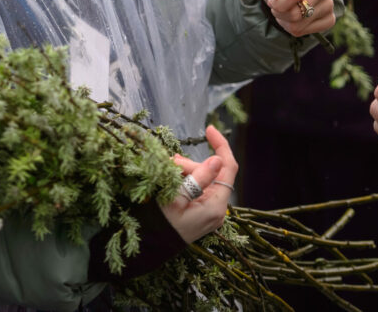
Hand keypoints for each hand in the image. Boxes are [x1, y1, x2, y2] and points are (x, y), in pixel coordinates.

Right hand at [161, 125, 237, 242]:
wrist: (149, 247)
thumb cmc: (159, 223)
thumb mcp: (175, 197)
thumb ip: (198, 178)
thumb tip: (217, 160)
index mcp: (215, 205)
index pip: (227, 167)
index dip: (221, 145)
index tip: (208, 129)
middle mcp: (216, 208)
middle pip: (209, 171)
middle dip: (189, 163)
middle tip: (168, 164)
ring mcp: (208, 210)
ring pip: (200, 177)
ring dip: (183, 171)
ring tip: (165, 174)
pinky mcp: (200, 210)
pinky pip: (195, 186)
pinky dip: (183, 179)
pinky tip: (170, 181)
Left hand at [260, 0, 335, 36]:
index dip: (279, 2)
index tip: (271, 2)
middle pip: (297, 12)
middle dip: (280, 14)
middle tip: (275, 9)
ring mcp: (329, 4)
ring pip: (299, 24)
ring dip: (285, 22)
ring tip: (284, 13)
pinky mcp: (330, 19)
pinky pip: (306, 32)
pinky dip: (295, 29)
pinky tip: (294, 20)